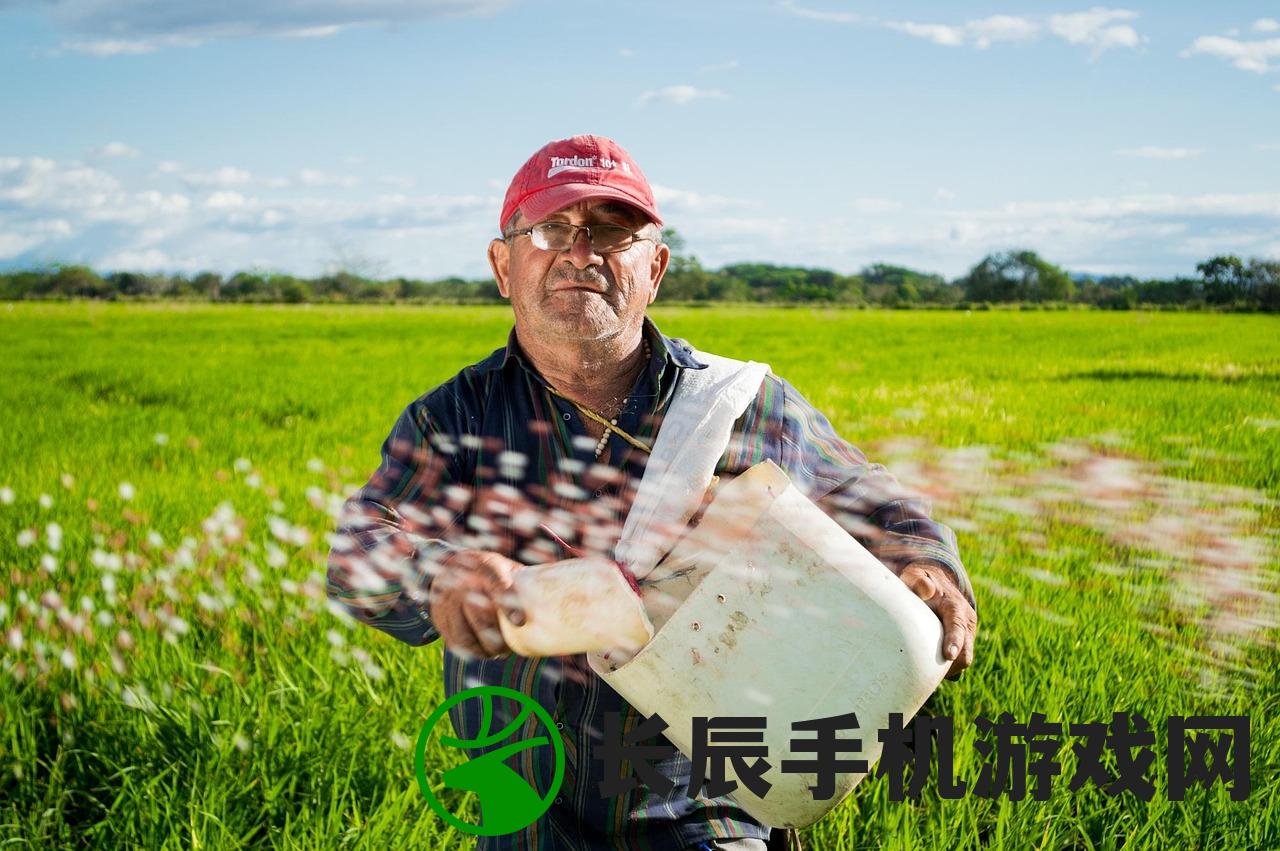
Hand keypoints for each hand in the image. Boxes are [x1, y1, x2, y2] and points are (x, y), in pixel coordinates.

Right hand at [428, 549, 527, 658]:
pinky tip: (483, 651)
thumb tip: (564, 607)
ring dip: (483, 648)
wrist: (448, 566)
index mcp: (485, 566)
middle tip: (508, 648)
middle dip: (495, 635)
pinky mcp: (439, 618)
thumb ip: (525, 584)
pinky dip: (471, 650)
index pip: (495, 581)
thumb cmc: (491, 571)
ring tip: (498, 652)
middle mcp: (463, 581)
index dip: (507, 601)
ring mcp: (447, 600)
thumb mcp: (506, 568)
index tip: (520, 621)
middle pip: (477, 613)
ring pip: (464, 632)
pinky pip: (455, 642)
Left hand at [898, 562, 976, 679]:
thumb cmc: (921, 582)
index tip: (949, 655)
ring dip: (947, 670)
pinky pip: (957, 663)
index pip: (957, 625)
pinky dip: (946, 669)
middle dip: (951, 665)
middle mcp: (966, 622)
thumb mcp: (916, 576)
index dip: (955, 641)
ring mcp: (967, 635)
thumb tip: (925, 590)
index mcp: (954, 606)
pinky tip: (928, 670)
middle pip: (966, 652)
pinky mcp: (963, 644)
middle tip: (927, 674)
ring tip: (924, 673)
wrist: (936, 583)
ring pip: (962, 661)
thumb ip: (918, 581)